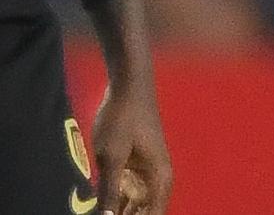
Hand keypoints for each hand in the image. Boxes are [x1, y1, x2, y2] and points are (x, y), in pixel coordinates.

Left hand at [92, 78, 172, 214]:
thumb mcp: (111, 157)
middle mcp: (157, 178)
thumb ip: (108, 191)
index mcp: (159, 178)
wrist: (129, 86)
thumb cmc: (123, 118)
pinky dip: (114, 202)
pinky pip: (126, 192)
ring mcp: (145, 172)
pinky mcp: (134, 166)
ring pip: (135, 204)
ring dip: (119, 211)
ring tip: (98, 212)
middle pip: (145, 212)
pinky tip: (98, 207)